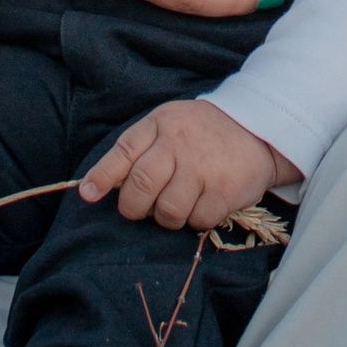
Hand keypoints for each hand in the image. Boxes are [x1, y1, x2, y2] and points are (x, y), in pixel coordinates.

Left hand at [78, 98, 288, 231]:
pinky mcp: (224, 190)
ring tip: (178, 204)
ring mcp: (203, 168)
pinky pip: (197, 221)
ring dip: (167, 217)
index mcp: (161, 126)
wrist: (258, 129)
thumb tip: (90, 188)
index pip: (123, 152)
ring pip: (167, 212)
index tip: (87, 195)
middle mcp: (179, 144)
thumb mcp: (166, 126)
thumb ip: (134, 151)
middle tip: (141, 208)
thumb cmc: (200, 132)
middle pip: (140, 188)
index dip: (101, 177)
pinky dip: (196, 220)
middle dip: (134, 207)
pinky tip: (203, 203)